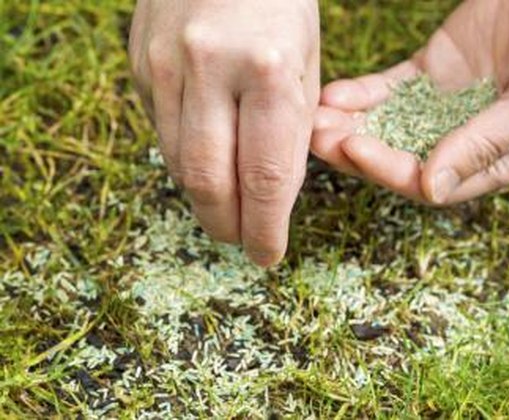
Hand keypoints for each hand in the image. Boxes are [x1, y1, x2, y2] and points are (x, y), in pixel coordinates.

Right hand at [129, 0, 319, 265]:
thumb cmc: (281, 3)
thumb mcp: (307, 63)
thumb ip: (289, 133)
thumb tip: (271, 199)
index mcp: (267, 71)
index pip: (264, 178)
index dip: (265, 228)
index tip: (268, 254)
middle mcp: (208, 70)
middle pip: (209, 182)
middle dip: (227, 225)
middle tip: (242, 240)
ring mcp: (164, 65)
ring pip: (178, 163)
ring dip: (204, 198)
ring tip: (227, 209)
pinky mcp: (140, 64)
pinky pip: (161, 131)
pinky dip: (186, 158)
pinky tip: (207, 159)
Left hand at [313, 0, 508, 204]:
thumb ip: (485, 145)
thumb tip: (431, 189)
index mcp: (497, 161)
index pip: (432, 181)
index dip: (390, 169)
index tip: (355, 148)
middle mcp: (466, 139)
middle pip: (400, 158)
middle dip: (357, 151)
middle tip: (317, 138)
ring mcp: (446, 105)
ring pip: (389, 125)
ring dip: (352, 125)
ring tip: (316, 117)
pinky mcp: (433, 71)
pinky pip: (390, 89)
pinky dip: (363, 93)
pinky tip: (336, 93)